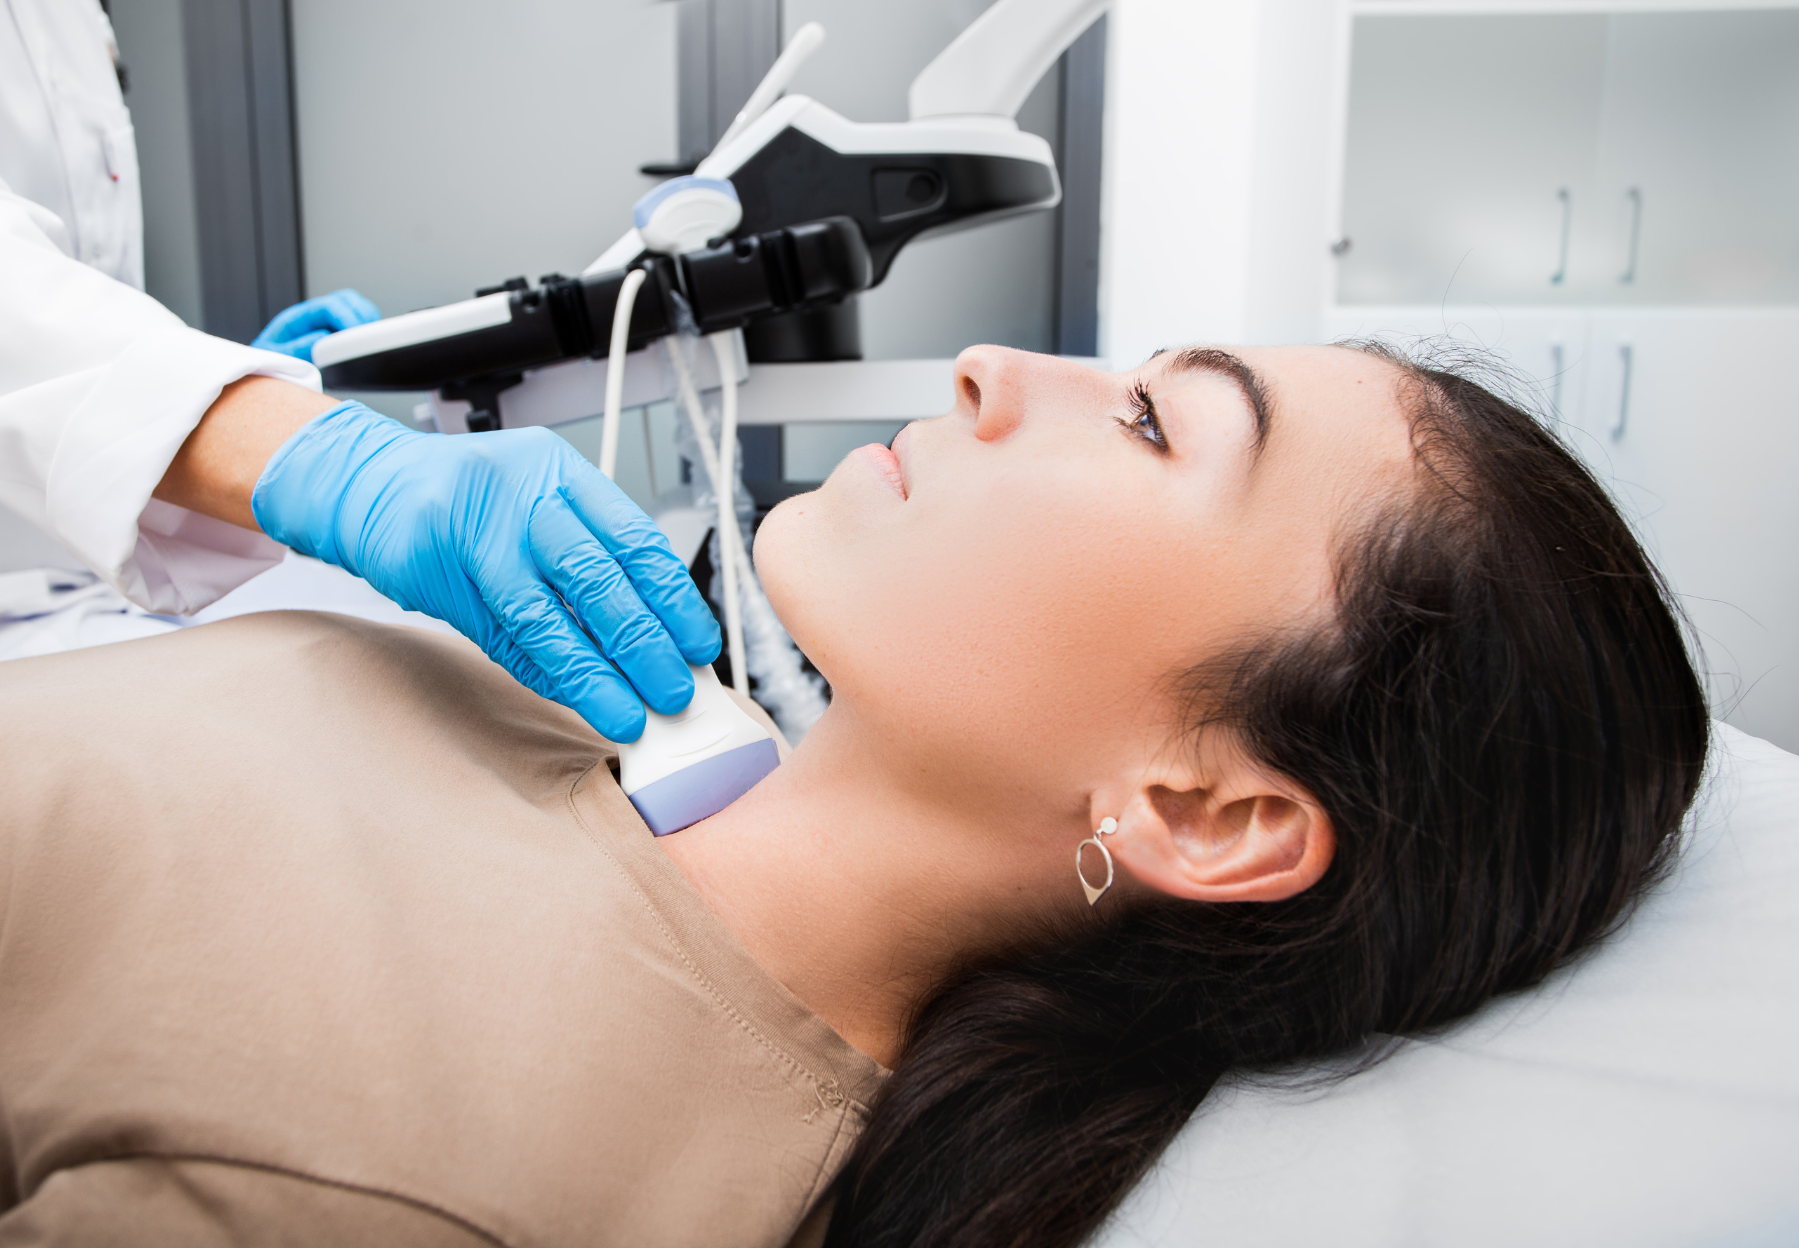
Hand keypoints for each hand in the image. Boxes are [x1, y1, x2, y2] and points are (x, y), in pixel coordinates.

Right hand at [250, 402, 721, 739]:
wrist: (366, 482)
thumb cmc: (467, 498)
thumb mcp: (536, 499)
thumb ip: (590, 552)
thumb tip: (657, 631)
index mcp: (559, 471)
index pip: (634, 538)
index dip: (674, 598)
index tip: (701, 645)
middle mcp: (521, 493)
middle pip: (597, 577)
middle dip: (644, 643)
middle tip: (675, 691)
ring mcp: (472, 528)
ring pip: (547, 615)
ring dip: (595, 674)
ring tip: (630, 713)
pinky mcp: (434, 567)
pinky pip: (501, 635)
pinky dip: (543, 671)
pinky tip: (575, 696)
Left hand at [251, 289, 380, 361]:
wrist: (265, 377)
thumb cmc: (267, 368)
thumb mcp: (277, 359)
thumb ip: (298, 348)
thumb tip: (323, 338)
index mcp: (296, 319)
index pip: (327, 307)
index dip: (345, 317)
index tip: (355, 334)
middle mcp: (313, 318)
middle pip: (345, 300)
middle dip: (360, 315)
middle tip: (366, 337)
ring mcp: (326, 326)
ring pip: (355, 309)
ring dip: (367, 320)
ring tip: (370, 340)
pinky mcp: (337, 338)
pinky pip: (359, 325)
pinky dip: (368, 331)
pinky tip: (368, 345)